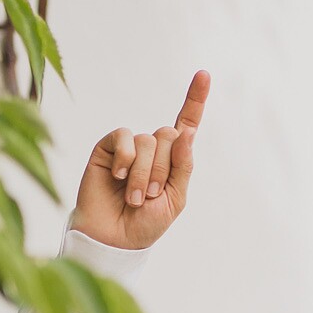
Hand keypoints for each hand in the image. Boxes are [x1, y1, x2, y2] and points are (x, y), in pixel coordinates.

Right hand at [71, 70, 209, 250]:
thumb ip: (183, 165)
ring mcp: (129, 146)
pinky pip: (124, 136)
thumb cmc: (146, 222)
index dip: (195, 99)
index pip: (186, 123)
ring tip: (133, 196)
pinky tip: (117, 176)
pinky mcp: (107, 147)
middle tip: (148, 195)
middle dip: (162, 169)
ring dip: (143, 172)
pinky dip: (124, 158)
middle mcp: (152, 148)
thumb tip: (185, 132)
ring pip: (147, 140)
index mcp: (173, 158)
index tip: (204, 74)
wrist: (114, 238)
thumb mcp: (175, 198)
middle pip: (168, 134)